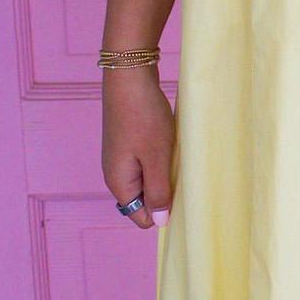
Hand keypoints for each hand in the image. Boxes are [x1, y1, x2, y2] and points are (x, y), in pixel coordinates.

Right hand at [102, 65, 174, 228]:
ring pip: (149, 180)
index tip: (181, 195)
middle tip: (183, 173)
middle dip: (166, 193)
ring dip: (166, 174)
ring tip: (178, 157)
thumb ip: (158, 192)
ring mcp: (122, 158)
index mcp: (119, 184)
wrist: (129, 76)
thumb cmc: (143, 117)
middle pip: (145, 200)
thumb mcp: (156, 158)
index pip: (141, 218)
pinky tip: (172, 146)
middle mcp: (117, 174)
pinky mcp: (129, 144)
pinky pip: (148, 163)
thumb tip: (159, 223)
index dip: (162, 212)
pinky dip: (162, 159)